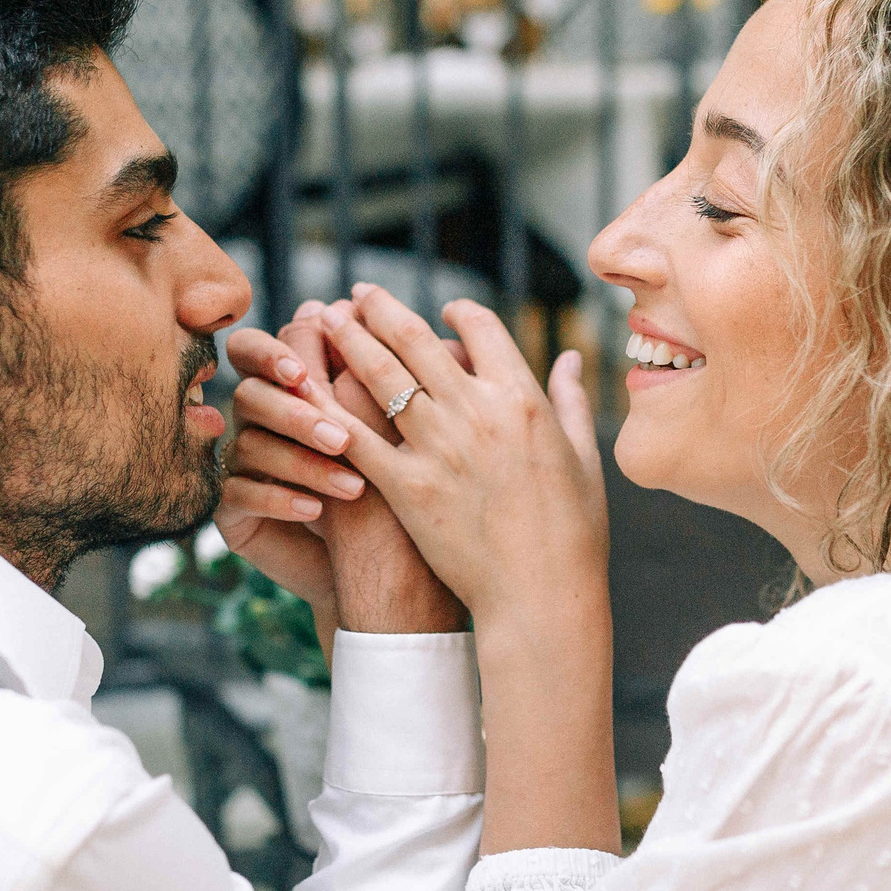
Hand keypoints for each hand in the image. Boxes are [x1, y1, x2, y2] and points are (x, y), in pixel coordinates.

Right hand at [215, 302, 464, 640]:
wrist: (384, 573)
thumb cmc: (403, 493)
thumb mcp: (408, 437)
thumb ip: (417, 387)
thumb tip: (450, 341)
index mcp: (297, 385)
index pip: (272, 347)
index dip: (285, 349)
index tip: (316, 370)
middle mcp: (262, 419)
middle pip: (252, 391)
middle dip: (296, 410)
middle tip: (339, 434)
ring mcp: (241, 462)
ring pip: (250, 443)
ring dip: (301, 460)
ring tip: (352, 484)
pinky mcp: (231, 509)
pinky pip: (238, 493)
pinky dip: (280, 498)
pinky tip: (316, 511)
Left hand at [317, 284, 616, 855]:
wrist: (541, 595)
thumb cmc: (573, 532)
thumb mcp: (584, 456)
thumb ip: (570, 399)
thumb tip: (570, 356)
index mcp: (522, 398)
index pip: (481, 329)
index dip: (456, 313)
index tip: (439, 312)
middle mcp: (476, 412)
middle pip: (417, 340)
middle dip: (381, 310)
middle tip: (356, 295)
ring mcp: (437, 448)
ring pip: (379, 376)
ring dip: (348, 340)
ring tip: (323, 319)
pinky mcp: (405, 487)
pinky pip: (355, 436)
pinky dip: (327, 406)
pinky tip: (307, 387)